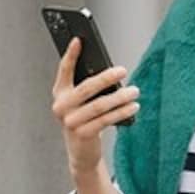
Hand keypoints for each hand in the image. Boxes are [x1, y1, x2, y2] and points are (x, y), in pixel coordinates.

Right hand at [50, 36, 140, 178]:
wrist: (81, 154)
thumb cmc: (84, 122)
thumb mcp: (82, 103)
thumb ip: (88, 88)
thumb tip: (109, 72)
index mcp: (60, 93)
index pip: (64, 70)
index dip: (71, 55)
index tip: (79, 40)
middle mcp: (62, 107)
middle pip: (87, 87)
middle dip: (106, 77)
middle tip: (123, 70)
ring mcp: (71, 122)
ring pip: (99, 105)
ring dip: (120, 97)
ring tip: (135, 91)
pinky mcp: (83, 134)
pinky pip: (106, 120)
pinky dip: (121, 112)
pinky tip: (133, 106)